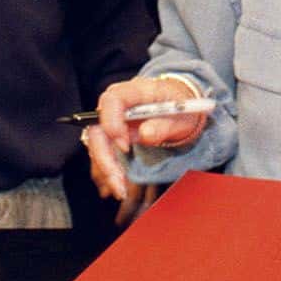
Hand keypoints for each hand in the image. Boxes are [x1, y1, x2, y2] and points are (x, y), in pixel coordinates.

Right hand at [86, 78, 209, 219]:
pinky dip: (110, 170)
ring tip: (121, 190)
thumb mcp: (183, 115)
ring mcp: (114, 120)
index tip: (124, 146)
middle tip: (118, 180)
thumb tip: (145, 134)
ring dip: (106, 168)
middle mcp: (118, 104)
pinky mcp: (114, 135)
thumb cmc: (182, 106)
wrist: (182, 107)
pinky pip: (105, 152)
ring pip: (98, 144)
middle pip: (98, 127)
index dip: (112, 123)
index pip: (111, 100)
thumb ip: (165, 124)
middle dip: (104, 156)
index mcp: (135, 90)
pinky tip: (120, 185)